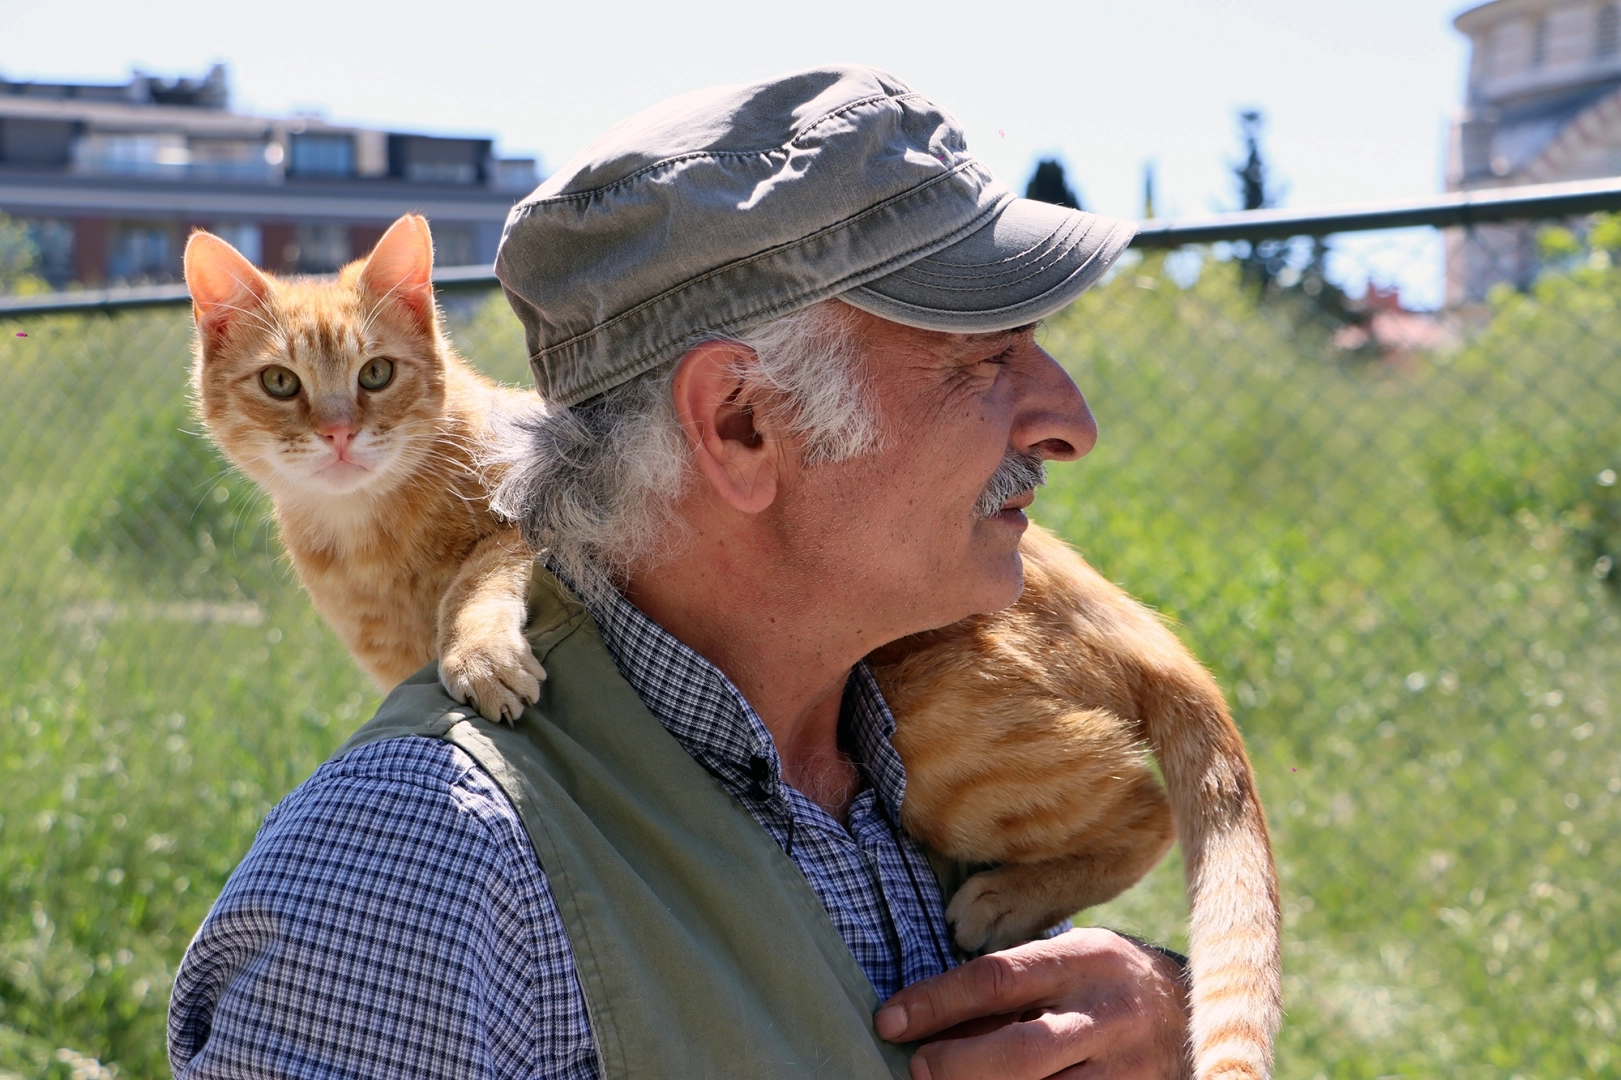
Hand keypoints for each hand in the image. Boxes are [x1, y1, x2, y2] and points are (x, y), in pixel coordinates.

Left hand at [874, 928, 1190, 1079]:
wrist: (1195, 1015)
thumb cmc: (1102, 985)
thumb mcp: (1062, 965)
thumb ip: (1006, 994)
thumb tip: (922, 1022)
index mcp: (1080, 961)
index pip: (995, 980)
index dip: (935, 1001)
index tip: (888, 1020)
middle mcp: (1106, 1015)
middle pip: (1021, 1052)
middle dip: (957, 1064)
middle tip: (915, 1068)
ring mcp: (1127, 1070)